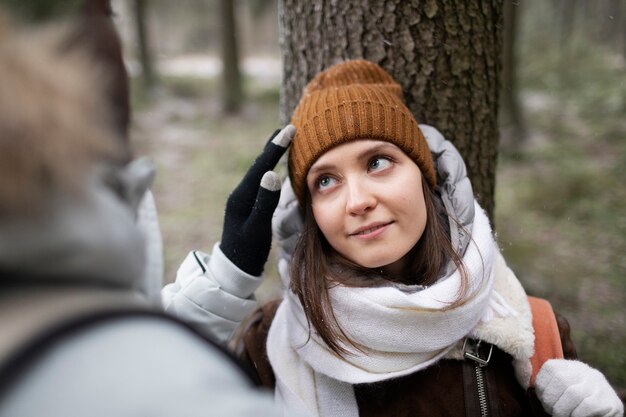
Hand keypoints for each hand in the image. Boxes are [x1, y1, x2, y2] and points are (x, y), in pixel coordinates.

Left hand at [219, 125, 294, 275]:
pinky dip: (269, 170)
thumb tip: (272, 173)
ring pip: (259, 172)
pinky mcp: (246, 207)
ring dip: (271, 156)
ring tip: (282, 142)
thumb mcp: (257, 229)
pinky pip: (260, 182)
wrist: (233, 271)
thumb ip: (265, 202)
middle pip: (259, 165)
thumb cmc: (247, 252)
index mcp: (242, 197)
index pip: (262, 166)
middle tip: (288, 128)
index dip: (276, 147)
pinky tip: (274, 169)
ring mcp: (242, 200)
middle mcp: (240, 194)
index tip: (289, 129)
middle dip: (273, 147)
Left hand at [535, 359, 622, 416]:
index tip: (543, 399)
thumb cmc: (576, 403)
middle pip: (560, 380)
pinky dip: (576, 415)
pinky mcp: (608, 400)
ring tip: (562, 415)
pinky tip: (575, 416)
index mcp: (570, 367)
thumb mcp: (562, 389)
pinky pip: (586, 406)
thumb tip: (531, 389)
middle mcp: (585, 372)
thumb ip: (549, 386)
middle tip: (552, 411)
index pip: (550, 368)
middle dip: (550, 400)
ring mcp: (598, 385)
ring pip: (573, 393)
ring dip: (562, 410)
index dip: (542, 385)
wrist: (605, 412)